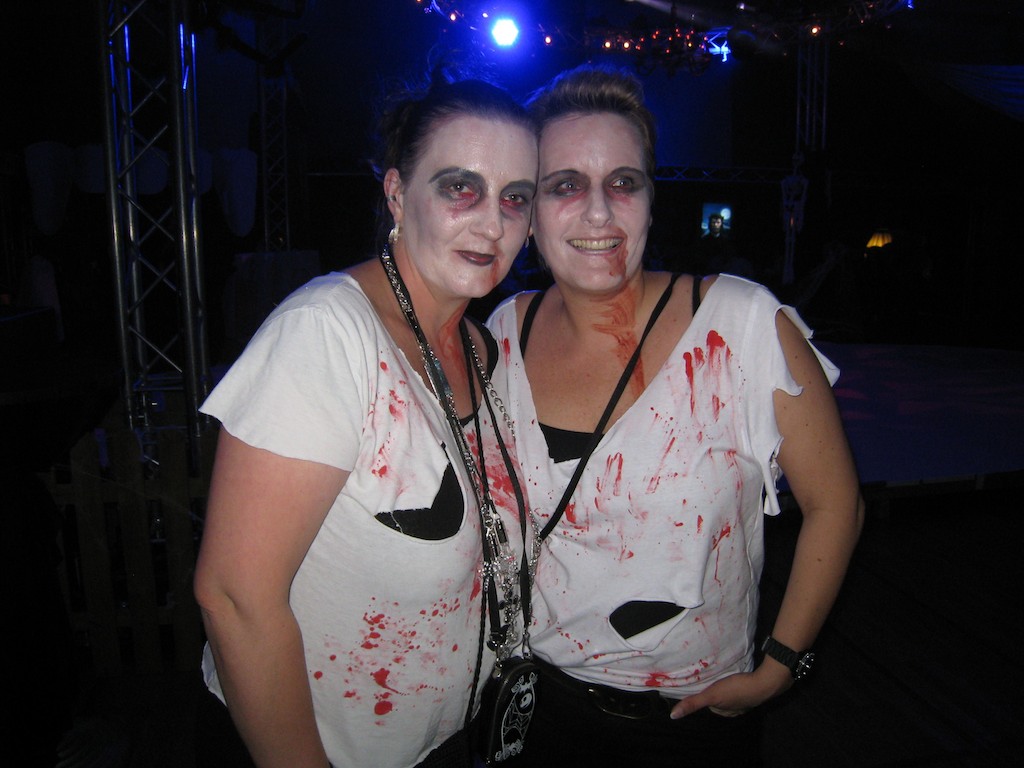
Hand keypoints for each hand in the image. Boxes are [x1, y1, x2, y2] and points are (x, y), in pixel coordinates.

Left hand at [669, 659, 792, 719]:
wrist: (764, 683)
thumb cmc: (736, 690)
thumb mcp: (711, 695)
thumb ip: (693, 704)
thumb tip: (673, 715)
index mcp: (727, 712)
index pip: (712, 707)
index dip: (706, 697)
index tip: (702, 687)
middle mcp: (738, 709)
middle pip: (723, 702)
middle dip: (717, 692)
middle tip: (712, 679)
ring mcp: (748, 701)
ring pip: (734, 696)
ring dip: (729, 687)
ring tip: (724, 676)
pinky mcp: (756, 690)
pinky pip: (744, 688)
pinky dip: (740, 683)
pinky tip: (739, 675)